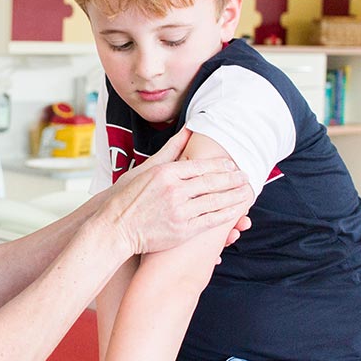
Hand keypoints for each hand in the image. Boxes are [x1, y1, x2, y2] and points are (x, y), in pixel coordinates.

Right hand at [101, 127, 251, 254]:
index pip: (201, 166)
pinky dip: (226, 216)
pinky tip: (235, 212)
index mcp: (166, 173)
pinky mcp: (182, 231)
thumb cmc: (126, 198)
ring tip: (246, 192)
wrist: (114, 228)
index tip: (232, 165)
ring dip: (234, 197)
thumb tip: (188, 130)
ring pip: (215, 201)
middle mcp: (174, 190)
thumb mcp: (145, 169)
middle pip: (212, 182)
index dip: (220, 166)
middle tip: (246, 177)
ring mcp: (179, 211)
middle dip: (232, 179)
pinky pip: (210, 221)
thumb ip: (170, 150)